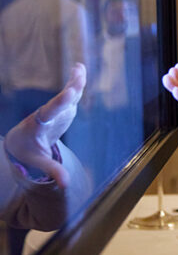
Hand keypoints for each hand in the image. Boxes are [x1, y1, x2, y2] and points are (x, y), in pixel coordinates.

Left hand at [4, 62, 85, 187]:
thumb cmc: (27, 151)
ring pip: (65, 95)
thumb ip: (52, 170)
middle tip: (77, 81)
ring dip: (73, 83)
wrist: (20, 140)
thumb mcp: (38, 162)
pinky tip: (80, 69)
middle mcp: (46, 114)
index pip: (49, 113)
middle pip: (58, 101)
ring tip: (79, 69)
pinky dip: (76, 83)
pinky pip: (70, 94)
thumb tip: (66, 184)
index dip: (60, 103)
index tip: (69, 94)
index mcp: (38, 125)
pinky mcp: (62, 108)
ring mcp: (54, 110)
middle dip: (68, 92)